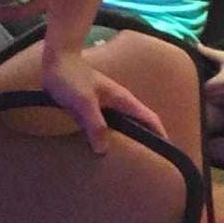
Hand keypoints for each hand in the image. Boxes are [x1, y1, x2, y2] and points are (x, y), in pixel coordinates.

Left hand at [41, 50, 166, 152]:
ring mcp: (107, 104)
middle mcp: (119, 102)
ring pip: (124, 124)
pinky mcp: (94, 107)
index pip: (150, 118)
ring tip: (128, 158)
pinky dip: (112, 136)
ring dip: (129, 138)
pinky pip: (109, 125)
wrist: (57, 60)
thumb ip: (95, 125)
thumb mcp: (84, 103)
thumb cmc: (71, 79)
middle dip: (147, 139)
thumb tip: (103, 150)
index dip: (160, 133)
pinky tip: (103, 146)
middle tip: (147, 162)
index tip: (167, 152)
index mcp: (123, 100)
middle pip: (140, 122)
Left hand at [198, 45, 223, 104]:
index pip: (206, 88)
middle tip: (210, 86)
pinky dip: (223, 100)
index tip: (207, 80)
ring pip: (218, 102)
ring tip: (217, 90)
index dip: (204, 85)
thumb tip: (197, 45)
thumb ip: (209, 52)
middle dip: (208, 93)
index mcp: (222, 79)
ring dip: (215, 98)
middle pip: (210, 97)